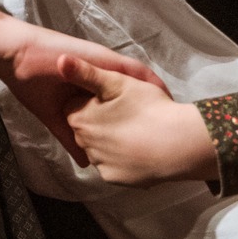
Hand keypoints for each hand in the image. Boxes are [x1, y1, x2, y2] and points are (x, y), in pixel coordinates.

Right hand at [0, 6, 164, 163]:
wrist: (16, 55)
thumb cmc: (32, 82)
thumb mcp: (56, 117)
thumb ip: (70, 137)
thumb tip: (85, 162)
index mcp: (92, 87)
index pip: (124, 102)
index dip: (141, 116)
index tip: (158, 134)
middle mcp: (101, 75)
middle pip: (136, 91)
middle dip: (154, 107)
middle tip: (174, 124)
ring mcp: (101, 64)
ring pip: (137, 78)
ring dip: (154, 92)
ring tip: (173, 107)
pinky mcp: (97, 57)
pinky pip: (125, 67)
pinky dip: (141, 76)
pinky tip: (156, 86)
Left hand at [61, 56, 219, 184]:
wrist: (178, 144)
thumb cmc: (148, 107)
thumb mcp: (117, 82)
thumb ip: (86, 72)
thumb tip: (59, 59)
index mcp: (80, 119)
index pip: (75, 106)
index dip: (93, 100)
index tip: (114, 98)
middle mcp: (83, 144)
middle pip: (85, 128)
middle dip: (99, 121)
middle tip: (127, 113)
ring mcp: (99, 163)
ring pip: (98, 148)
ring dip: (109, 140)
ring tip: (135, 131)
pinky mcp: (113, 178)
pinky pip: (111, 166)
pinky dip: (120, 159)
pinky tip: (138, 149)